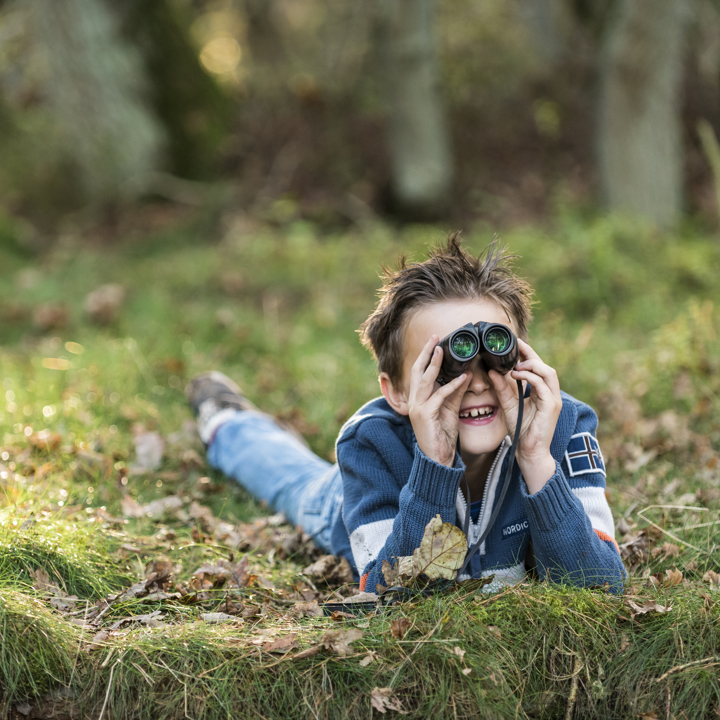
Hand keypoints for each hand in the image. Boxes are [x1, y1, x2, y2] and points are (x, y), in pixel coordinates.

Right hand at [407, 335, 471, 466]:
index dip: (425, 356)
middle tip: (434, 337)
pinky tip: (463, 378)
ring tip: (441, 350)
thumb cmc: (442, 435)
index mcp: (417, 398)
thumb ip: (456, 392)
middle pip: (417, 370)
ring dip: (434, 364)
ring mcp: (417, 408)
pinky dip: (451, 385)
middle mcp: (413, 401)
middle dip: (425, 353)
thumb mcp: (450, 409)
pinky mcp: (425, 415)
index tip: (434, 341)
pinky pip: (439, 396)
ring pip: (424, 380)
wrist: (437, 458)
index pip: (418, 371)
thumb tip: (467, 374)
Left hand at [488, 339, 561, 492]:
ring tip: (515, 363)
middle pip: (545, 365)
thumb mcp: (508, 405)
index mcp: (542, 392)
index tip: (514, 343)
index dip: (527, 353)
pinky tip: (517, 374)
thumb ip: (502, 388)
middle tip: (514, 345)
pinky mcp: (551, 406)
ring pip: (548, 372)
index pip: (538, 367)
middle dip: (530, 353)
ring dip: (531, 364)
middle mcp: (550, 393)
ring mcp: (553, 399)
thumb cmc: (522, 430)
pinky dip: (530, 377)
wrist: (530, 452)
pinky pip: (542, 385)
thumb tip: (491, 371)